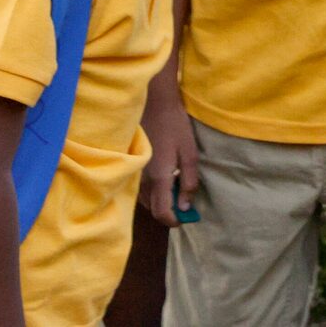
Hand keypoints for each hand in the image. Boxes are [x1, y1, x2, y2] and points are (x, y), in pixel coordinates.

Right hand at [140, 74, 198, 227]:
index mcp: (159, 178)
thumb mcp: (190, 153)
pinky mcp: (134, 166)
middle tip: (183, 205)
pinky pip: (141, 189)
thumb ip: (189, 181)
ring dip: (159, 202)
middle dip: (168, 212)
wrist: (155, 105)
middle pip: (152, 209)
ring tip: (176, 191)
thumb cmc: (176, 127)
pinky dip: (152, 192)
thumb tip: (185, 206)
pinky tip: (165, 180)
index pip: (162, 212)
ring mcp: (136, 173)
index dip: (173, 221)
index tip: (185, 219)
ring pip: (145, 200)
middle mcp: (144, 181)